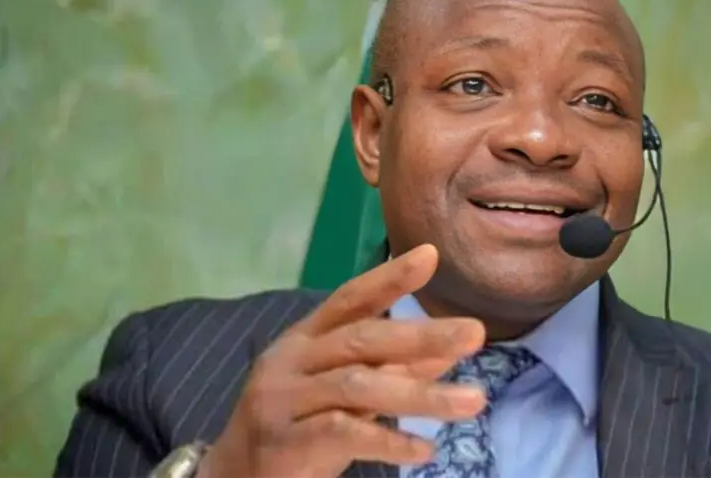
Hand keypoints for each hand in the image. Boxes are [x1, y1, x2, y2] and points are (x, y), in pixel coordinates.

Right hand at [195, 244, 485, 477]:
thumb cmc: (297, 424)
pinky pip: (343, 434)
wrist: (235, 475)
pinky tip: (425, 449)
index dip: (388, 277)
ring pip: (358, 387)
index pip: (350, 299)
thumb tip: (447, 352)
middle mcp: (293, 360)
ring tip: (473, 401)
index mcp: (306, 338)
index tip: (431, 255)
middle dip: (422, 336)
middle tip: (475, 334)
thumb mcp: (345, 393)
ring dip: (421, 395)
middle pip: (362, 339)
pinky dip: (389, 441)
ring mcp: (284, 399)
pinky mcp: (285, 442)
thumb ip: (391, 370)